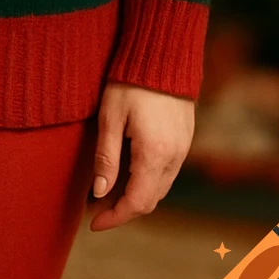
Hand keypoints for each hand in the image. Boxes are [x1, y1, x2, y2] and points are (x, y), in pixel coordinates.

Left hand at [89, 80, 193, 231]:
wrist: (164, 54)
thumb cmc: (131, 82)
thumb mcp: (110, 118)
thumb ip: (106, 158)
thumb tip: (99, 194)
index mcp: (155, 155)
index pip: (136, 203)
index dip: (114, 218)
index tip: (93, 224)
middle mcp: (174, 158)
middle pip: (150, 200)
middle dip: (122, 209)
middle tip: (94, 208)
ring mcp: (183, 149)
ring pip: (159, 188)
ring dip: (135, 195)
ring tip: (106, 190)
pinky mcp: (184, 140)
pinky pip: (166, 172)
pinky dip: (146, 180)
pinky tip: (126, 171)